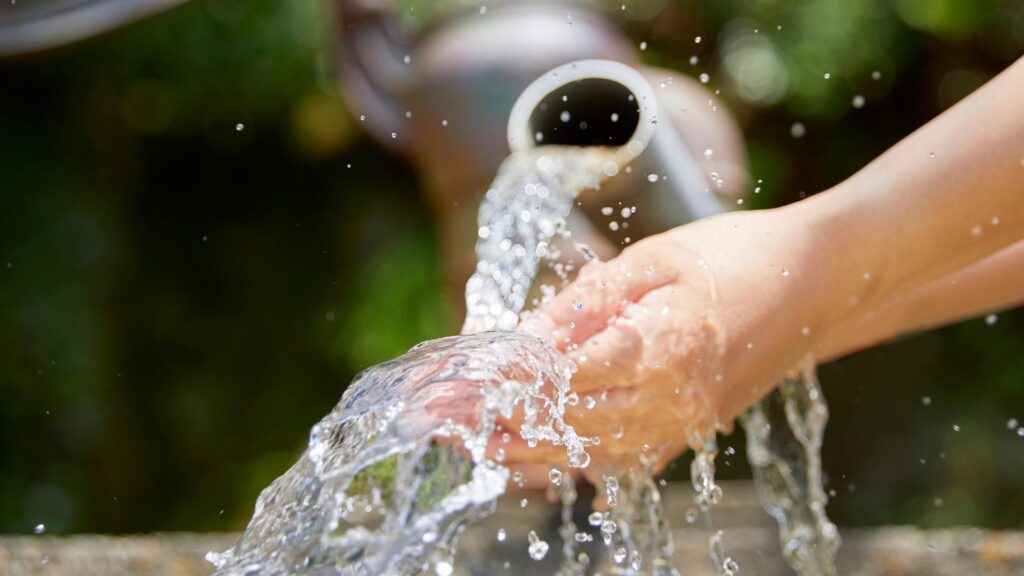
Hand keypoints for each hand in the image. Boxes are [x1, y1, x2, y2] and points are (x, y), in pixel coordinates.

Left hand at [497, 208, 826, 477]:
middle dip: (505, 421)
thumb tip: (530, 334)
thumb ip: (590, 299)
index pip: (568, 374)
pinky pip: (626, 463)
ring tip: (475, 447)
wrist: (817, 284)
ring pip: (593, 453)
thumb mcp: (658, 258)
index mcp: (665, 345)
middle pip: (572, 423)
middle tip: (448, 419)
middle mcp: (675, 398)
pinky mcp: (692, 430)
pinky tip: (539, 470)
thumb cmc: (739, 256)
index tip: (465, 379)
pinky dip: (576, 466)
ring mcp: (686, 422)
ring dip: (530, 453)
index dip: (513, 379)